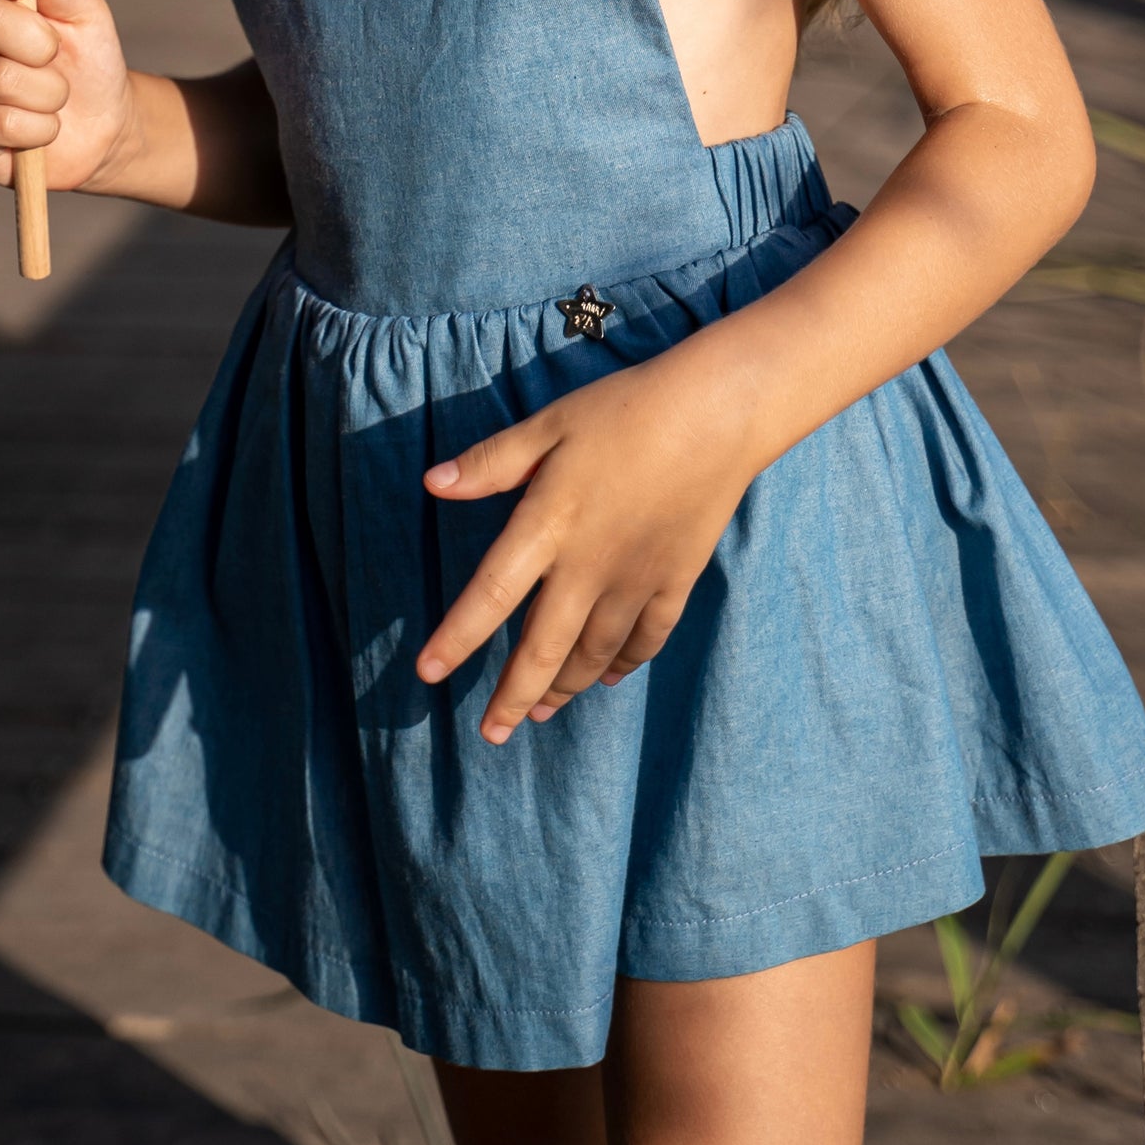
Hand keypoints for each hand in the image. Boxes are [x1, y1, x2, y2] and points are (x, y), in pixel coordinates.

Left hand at [416, 346, 764, 744]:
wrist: (717, 414)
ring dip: (564, 687)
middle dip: (513, 697)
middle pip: (544, 648)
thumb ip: (491, 462)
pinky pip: (646, 639)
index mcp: (549, 525)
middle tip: (490, 735)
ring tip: (539, 712)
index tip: (427, 673)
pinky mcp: (676, 581)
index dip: (457, 638)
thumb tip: (431, 483)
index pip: (491, 594)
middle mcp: (590, 566)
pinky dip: (624, 664)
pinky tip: (608, 677)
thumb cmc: (624, 409)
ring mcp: (636, 580)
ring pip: (594, 654)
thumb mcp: (549, 425)